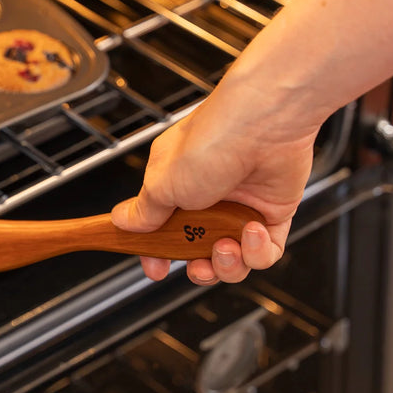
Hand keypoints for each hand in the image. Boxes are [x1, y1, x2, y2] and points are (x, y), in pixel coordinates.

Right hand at [111, 93, 317, 284]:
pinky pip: (264, 251)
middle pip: (196, 251)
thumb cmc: (211, 141)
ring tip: (225, 246)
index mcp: (175, 187)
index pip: (161, 232)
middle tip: (196, 264)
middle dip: (196, 267)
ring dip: (227, 263)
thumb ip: (144, 210)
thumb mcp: (163, 183)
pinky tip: (252, 232)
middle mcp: (206, 199)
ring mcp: (240, 208)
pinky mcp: (271, 213)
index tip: (156, 269)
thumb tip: (121, 221)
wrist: (266, 123)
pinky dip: (258, 252)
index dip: (158, 255)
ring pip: (231, 259)